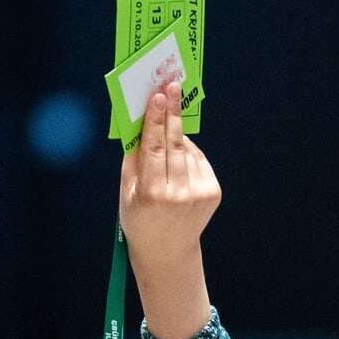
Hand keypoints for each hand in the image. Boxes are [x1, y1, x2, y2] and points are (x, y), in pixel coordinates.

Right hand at [120, 81, 218, 338]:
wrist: (166, 252)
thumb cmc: (139, 219)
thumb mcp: (126, 193)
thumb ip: (133, 160)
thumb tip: (140, 124)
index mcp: (151, 194)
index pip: (154, 149)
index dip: (156, 119)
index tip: (158, 95)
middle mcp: (177, 194)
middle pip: (175, 144)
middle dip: (172, 113)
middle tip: (171, 86)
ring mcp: (198, 194)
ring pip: (188, 151)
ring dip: (177, 138)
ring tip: (167, 135)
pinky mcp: (213, 193)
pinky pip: (199, 162)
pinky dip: (189, 156)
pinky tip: (179, 164)